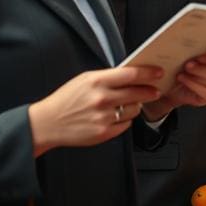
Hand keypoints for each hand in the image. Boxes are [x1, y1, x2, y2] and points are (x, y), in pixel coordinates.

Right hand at [28, 66, 163, 155]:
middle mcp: (102, 99)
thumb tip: (133, 74)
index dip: (149, 73)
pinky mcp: (103, 133)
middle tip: (155, 90)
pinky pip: (126, 124)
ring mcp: (103, 117)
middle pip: (138, 92)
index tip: (158, 72)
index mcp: (97, 81)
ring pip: (134, 109)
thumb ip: (108, 77)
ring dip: (135, 106)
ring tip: (126, 104)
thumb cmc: (66, 99)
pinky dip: (125, 120)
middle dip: (150, 91)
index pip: (131, 74)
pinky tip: (115, 116)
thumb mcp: (85, 79)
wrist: (47, 123)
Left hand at [145, 43, 205, 117]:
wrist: (171, 85)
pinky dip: (192, 83)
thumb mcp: (189, 52)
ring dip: (199, 71)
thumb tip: (196, 36)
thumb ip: (198, 45)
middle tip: (193, 59)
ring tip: (186, 67)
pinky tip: (183, 77)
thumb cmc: (181, 66)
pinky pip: (205, 90)